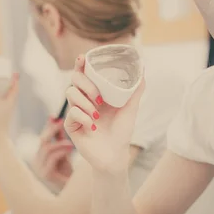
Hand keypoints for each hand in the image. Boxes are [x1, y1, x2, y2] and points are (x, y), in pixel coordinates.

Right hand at [33, 117, 74, 190]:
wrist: (74, 191)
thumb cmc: (68, 171)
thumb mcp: (64, 152)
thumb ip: (60, 139)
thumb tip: (58, 119)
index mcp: (41, 154)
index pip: (43, 137)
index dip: (48, 126)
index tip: (55, 116)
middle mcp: (38, 160)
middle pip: (43, 140)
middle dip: (52, 130)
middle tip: (63, 122)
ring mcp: (40, 168)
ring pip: (46, 148)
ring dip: (59, 142)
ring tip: (70, 140)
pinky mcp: (46, 174)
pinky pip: (51, 158)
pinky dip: (61, 151)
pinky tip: (70, 148)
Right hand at [64, 55, 144, 173]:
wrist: (115, 155)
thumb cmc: (122, 132)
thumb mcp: (131, 108)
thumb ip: (136, 89)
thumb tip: (143, 69)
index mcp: (96, 93)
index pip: (85, 74)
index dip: (81, 64)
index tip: (83, 58)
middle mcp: (84, 100)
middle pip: (74, 80)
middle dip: (86, 84)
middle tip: (100, 98)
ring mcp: (76, 111)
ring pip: (70, 93)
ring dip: (85, 102)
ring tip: (97, 116)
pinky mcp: (71, 125)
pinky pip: (72, 113)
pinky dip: (83, 117)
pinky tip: (92, 127)